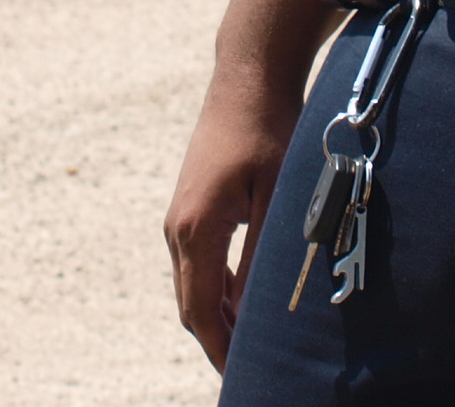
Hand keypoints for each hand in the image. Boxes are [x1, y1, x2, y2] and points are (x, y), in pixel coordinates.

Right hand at [166, 72, 294, 368]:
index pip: (201, 311)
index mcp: (196, 228)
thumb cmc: (270, 131)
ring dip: (218, 318)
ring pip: (193, 286)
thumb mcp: (276, 197)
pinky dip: (215, 293)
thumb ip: (261, 258)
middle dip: (219, 342)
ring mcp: (179, 216)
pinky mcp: (190, 206)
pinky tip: (243, 304)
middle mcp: (178, 227)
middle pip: (192, 305)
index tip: (244, 379)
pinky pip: (196, 265)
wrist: (247, 77)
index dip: (222, 351)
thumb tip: (251, 315)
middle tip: (253, 372)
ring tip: (253, 347)